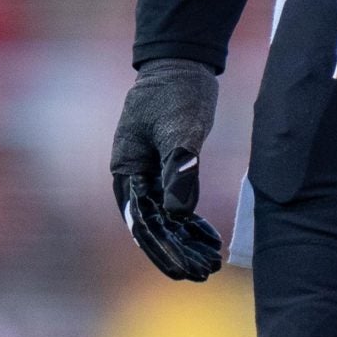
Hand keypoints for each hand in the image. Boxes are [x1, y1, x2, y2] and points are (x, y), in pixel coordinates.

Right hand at [110, 58, 223, 279]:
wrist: (182, 63)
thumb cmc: (177, 91)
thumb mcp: (180, 128)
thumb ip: (179, 168)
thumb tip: (178, 214)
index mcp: (126, 169)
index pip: (143, 221)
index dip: (164, 249)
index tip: (184, 270)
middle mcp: (133, 177)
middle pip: (153, 226)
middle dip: (177, 252)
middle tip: (204, 274)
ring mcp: (147, 174)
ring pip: (165, 218)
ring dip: (185, 242)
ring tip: (210, 263)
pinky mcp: (164, 169)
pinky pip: (175, 204)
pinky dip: (191, 222)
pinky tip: (209, 238)